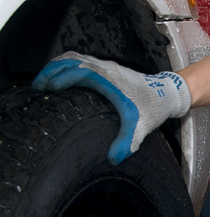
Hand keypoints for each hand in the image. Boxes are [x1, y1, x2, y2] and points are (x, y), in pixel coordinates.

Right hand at [33, 53, 191, 163]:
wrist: (166, 93)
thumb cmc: (154, 106)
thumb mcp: (140, 126)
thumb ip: (126, 143)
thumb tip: (114, 158)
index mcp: (111, 79)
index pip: (80, 71)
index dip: (62, 77)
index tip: (48, 89)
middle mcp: (106, 68)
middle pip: (71, 60)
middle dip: (50, 71)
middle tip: (37, 86)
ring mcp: (106, 66)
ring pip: (74, 57)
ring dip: (55, 66)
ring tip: (42, 81)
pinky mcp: (106, 68)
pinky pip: (80, 60)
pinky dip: (64, 65)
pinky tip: (58, 77)